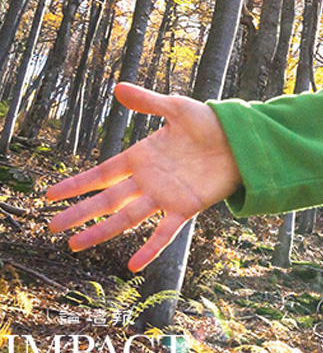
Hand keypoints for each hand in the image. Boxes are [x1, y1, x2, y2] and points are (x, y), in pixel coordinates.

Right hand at [47, 82, 241, 271]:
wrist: (242, 139)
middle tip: (52, 226)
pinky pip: (164, 232)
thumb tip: (117, 88)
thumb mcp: (176, 108)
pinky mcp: (186, 207)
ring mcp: (165, 196)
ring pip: (126, 217)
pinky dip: (149, 248)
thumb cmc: (210, 122)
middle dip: (79, 213)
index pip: (101, 174)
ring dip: (101, 231)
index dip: (76, 184)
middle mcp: (148, 180)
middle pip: (106, 200)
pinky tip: (132, 264)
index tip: (50, 195)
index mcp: (141, 157)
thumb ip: (147, 102)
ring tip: (75, 245)